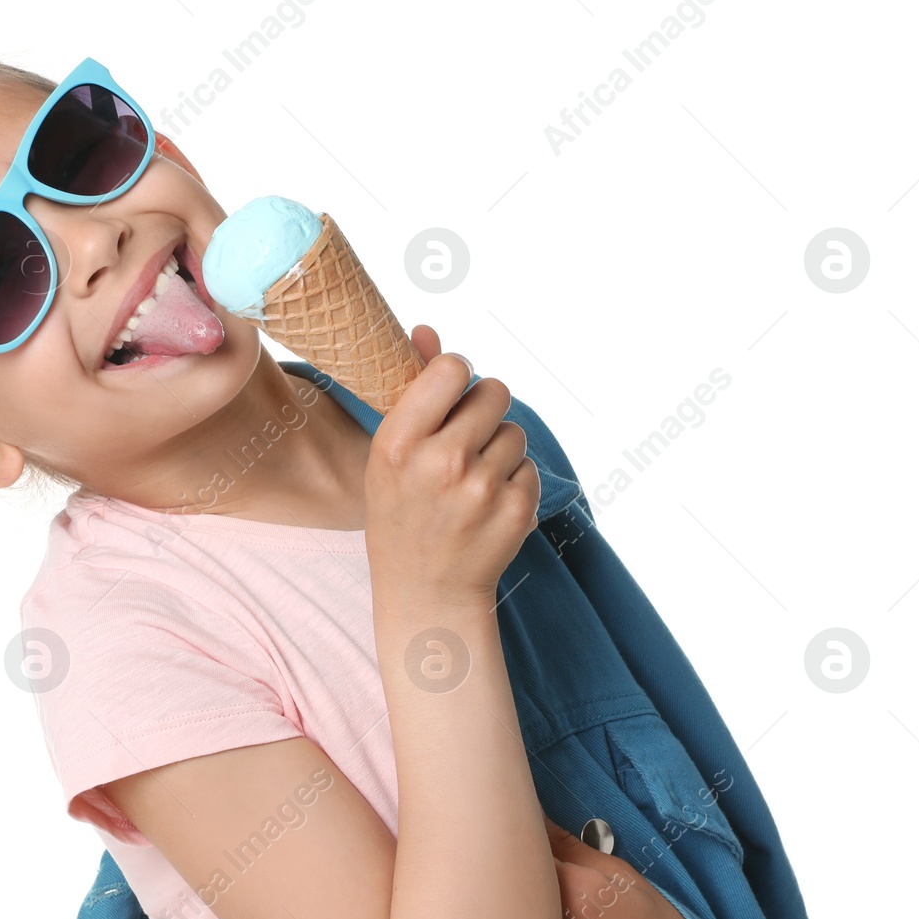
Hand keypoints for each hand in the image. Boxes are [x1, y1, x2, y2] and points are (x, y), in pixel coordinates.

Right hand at [364, 324, 540, 606]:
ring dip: (499, 447)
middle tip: (466, 438)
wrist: (425, 588)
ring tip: (472, 479)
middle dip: (484, 408)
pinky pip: (528, 467)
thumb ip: (415, 391)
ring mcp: (482, 488)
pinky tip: (487, 504)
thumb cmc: (402, 511)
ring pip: (515, 431)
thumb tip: (427, 330)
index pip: (452, 369)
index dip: (457, 375)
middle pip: (494, 392)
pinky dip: (513, 480)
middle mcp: (441, 462)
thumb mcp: (391, 453)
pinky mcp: (516, 509)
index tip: (451, 394)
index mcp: (400, 443)